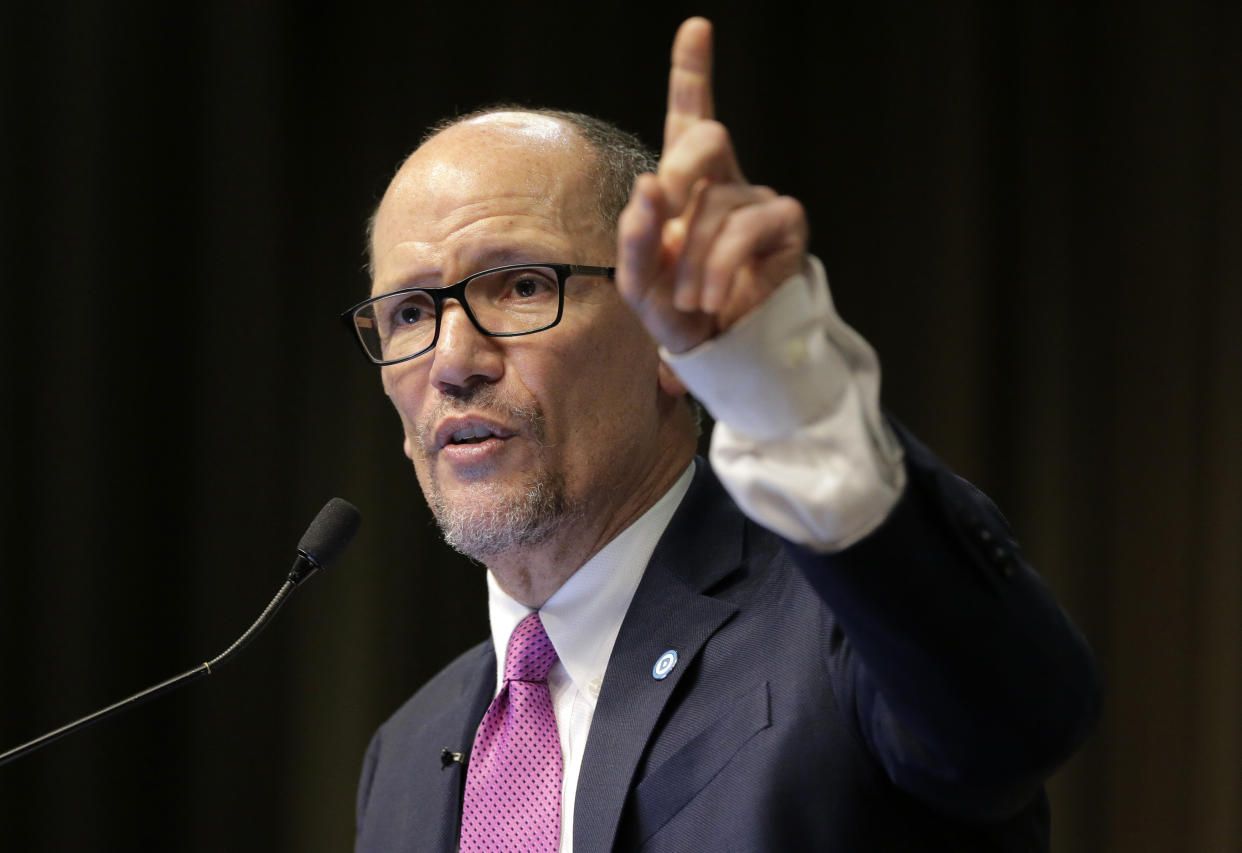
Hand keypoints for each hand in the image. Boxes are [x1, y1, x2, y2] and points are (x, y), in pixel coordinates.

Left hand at [616, 17, 808, 353]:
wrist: (718, 351)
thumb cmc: (676, 308)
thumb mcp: (639, 279)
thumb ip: (635, 236)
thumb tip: (648, 186)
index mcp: (684, 183)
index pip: (689, 117)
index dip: (694, 72)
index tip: (697, 29)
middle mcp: (723, 181)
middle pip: (708, 137)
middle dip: (680, 173)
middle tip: (661, 205)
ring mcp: (758, 199)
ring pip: (718, 205)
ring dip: (694, 259)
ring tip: (691, 296)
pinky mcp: (786, 224)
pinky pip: (746, 231)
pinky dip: (720, 269)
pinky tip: (713, 299)